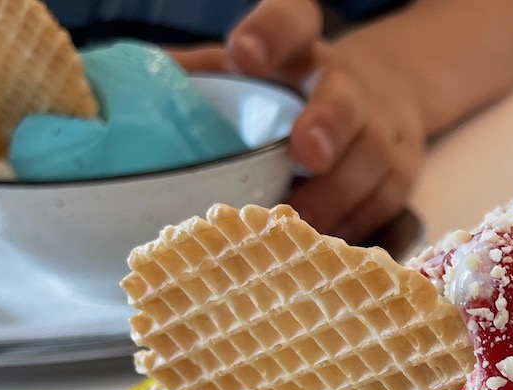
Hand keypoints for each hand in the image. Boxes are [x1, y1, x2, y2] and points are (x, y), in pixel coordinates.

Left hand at [172, 0, 423, 242]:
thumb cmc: (284, 94)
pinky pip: (388, 199)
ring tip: (302, 223)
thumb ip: (191, 83)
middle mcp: (346, 81)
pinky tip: (327, 244)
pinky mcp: (404, 169)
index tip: (244, 55)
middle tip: (306, 153)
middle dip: (328, 122)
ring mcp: (382, 126)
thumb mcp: (237, 75)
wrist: (379, 97)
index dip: (271, 32)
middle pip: (345, 95)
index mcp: (298, 48)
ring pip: (374, 154)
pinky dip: (358, 222)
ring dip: (339, 192)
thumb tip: (108, 98)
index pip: (292, 20)